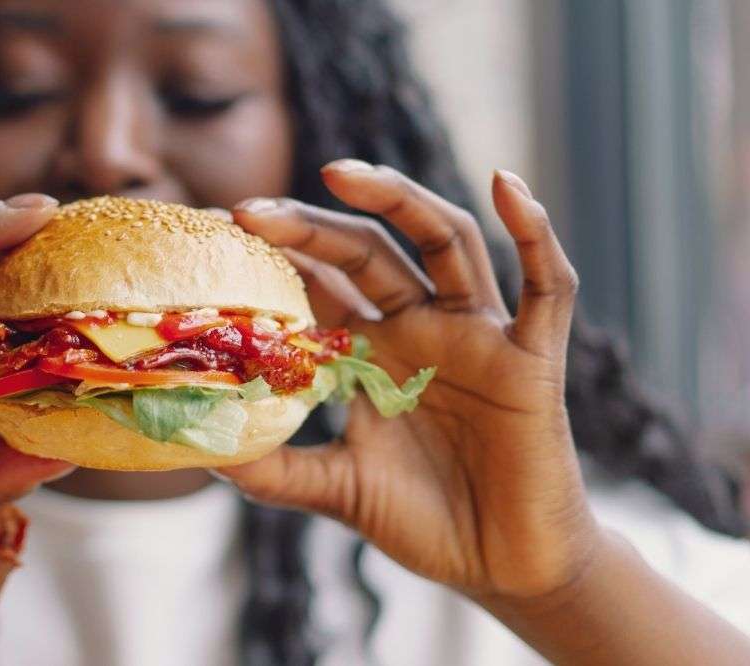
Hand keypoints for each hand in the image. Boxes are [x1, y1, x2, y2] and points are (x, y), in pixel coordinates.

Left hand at [217, 161, 596, 601]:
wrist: (502, 566)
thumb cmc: (425, 520)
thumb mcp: (337, 490)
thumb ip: (276, 471)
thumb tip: (202, 450)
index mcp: (373, 351)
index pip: (320, 282)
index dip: (276, 255)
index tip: (217, 233)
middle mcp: (423, 327)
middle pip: (368, 251)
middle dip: (311, 225)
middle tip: (252, 212)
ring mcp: (478, 336)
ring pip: (446, 241)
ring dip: (400, 200)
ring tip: (342, 175)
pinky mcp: (533, 359)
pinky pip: (547, 285)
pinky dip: (535, 233)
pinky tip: (507, 184)